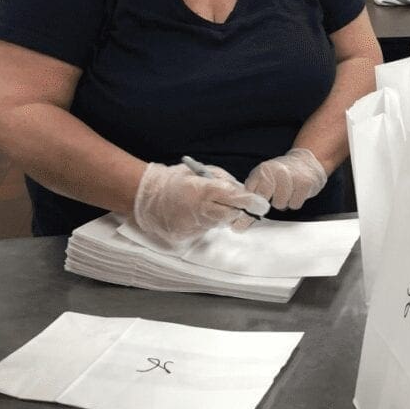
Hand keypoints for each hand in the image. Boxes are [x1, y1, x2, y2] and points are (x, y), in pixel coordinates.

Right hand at [133, 162, 270, 242]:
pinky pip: (205, 230)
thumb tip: (242, 192)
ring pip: (218, 224)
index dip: (249, 202)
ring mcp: (191, 225)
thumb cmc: (176, 181)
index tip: (261, 204)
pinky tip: (196, 214)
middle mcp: (198, 210)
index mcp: (202, 190)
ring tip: (207, 205)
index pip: (232, 198)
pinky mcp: (185, 236)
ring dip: (220, 215)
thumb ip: (223, 181)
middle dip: (237, 210)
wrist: (147, 198)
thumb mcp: (201, 172)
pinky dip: (206, 222)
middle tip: (236, 204)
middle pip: (229, 215)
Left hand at [245, 148, 327, 209]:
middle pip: (264, 201)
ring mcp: (291, 177)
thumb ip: (253, 189)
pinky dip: (295, 202)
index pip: (250, 193)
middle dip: (268, 203)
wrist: (306, 161)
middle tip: (275, 195)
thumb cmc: (283, 172)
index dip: (250, 204)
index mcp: (263, 170)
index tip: (250, 212)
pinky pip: (294, 205)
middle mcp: (276, 171)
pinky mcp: (305, 184)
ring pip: (280, 205)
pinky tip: (297, 192)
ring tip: (288, 192)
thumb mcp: (264, 175)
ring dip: (284, 202)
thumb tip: (243, 209)